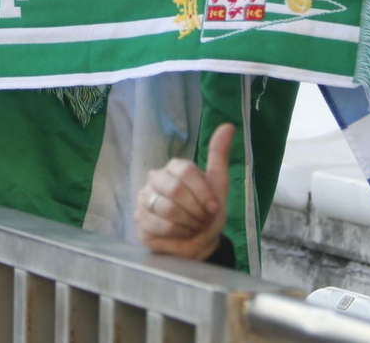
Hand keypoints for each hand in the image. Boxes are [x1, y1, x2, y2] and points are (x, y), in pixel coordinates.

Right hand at [137, 123, 231, 260]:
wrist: (200, 242)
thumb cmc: (208, 212)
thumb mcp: (218, 184)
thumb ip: (219, 155)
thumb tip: (228, 126)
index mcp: (174, 168)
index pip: (186, 171)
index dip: (203, 192)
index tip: (214, 207)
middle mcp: (155, 180)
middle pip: (175, 190)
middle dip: (195, 209)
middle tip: (203, 220)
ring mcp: (144, 200)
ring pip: (167, 209)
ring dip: (188, 223)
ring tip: (194, 227)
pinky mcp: (140, 221)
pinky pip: (159, 226)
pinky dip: (178, 234)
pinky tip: (183, 234)